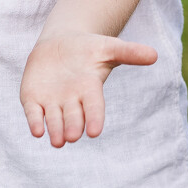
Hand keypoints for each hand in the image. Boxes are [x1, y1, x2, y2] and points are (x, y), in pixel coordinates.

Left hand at [20, 32, 157, 146]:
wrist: (59, 45)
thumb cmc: (88, 49)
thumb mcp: (108, 47)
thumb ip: (129, 52)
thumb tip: (154, 55)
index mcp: (90, 90)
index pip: (94, 107)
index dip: (94, 118)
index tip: (94, 132)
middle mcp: (72, 101)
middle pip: (73, 117)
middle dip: (73, 126)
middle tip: (73, 137)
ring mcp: (52, 101)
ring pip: (54, 120)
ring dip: (55, 130)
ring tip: (57, 142)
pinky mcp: (33, 99)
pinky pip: (34, 113)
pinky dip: (35, 122)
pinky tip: (37, 131)